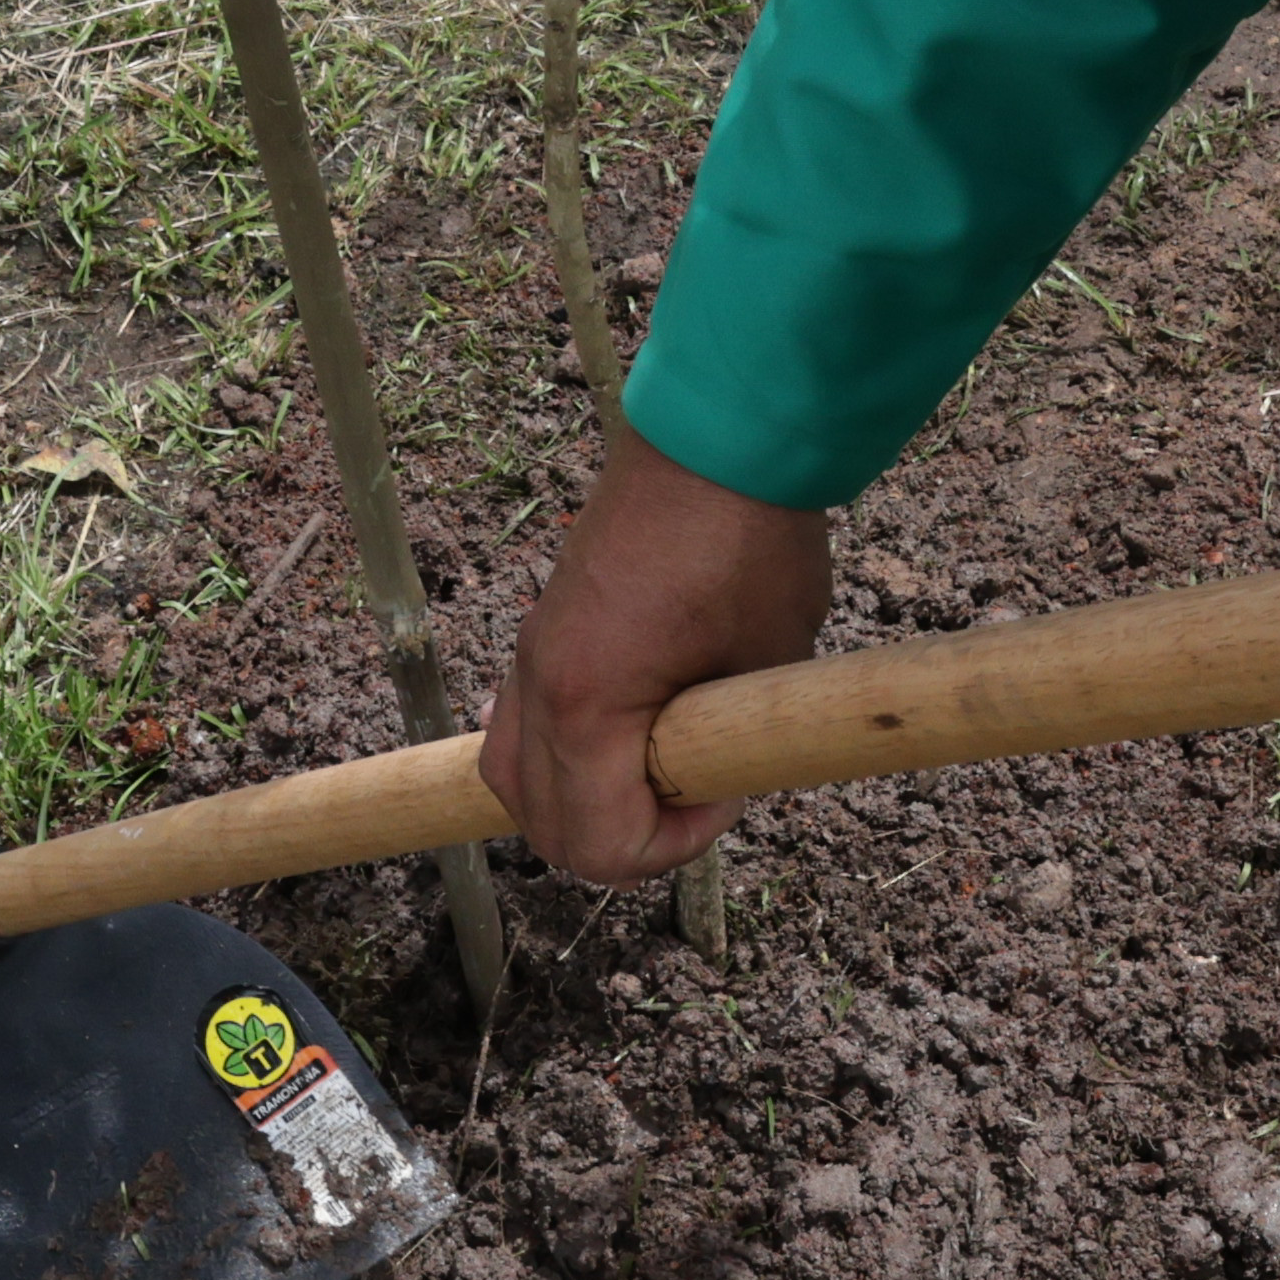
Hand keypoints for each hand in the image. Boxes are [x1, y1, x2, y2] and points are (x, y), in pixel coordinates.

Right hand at [474, 427, 830, 888]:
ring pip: (514, 773)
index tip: (724, 796)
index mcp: (587, 703)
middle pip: (540, 822)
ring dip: (578, 799)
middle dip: (619, 836)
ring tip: (657, 775)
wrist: (721, 433)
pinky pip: (523, 719)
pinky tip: (624, 734)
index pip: (597, 843)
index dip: (669, 847)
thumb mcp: (764, 668)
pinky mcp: (547, 624)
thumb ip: (726, 746)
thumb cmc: (750, 544)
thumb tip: (717, 782)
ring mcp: (534, 650)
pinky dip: (561, 750)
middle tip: (695, 797)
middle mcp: (540, 682)